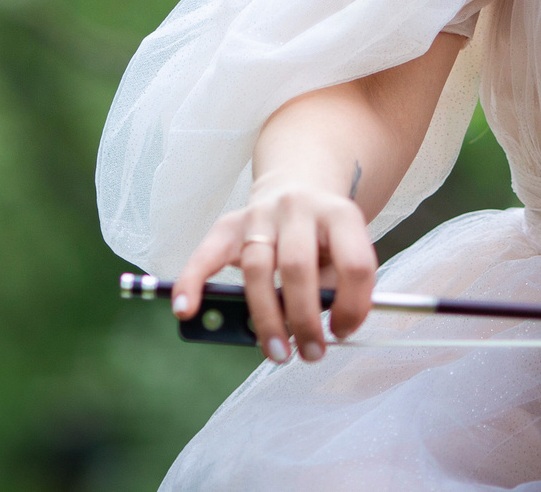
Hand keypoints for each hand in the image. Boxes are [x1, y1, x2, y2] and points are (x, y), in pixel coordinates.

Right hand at [171, 175, 378, 364]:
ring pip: (257, 269)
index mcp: (340, 215)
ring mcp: (262, 214)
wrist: (300, 188)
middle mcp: (299, 208)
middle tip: (311, 353)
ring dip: (265, 319)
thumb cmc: (324, 236)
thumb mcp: (344, 252)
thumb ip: (335, 285)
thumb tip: (310, 327)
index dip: (352, 304)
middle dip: (304, 319)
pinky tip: (186, 309)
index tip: (343, 331)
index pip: (353, 263)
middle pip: (297, 267)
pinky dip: (191, 282)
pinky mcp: (230, 223)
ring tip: (275, 352)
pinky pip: (206, 254)